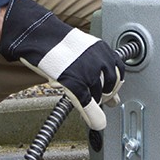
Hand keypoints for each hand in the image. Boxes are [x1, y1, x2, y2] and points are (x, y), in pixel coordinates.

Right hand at [0, 0, 123, 129]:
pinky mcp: (74, 83)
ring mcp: (87, 73)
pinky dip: (93, 116)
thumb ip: (96, 61)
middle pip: (111, 85)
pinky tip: (95, 122)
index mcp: (102, 49)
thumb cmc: (57, 42)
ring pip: (99, 96)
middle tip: (101, 100)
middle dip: (107, 95)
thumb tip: (106, 75)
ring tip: (90, 105)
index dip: (115, 84)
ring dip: (96, 103)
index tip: (112, 91)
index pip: (119, 70)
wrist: (40, 37)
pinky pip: (87, 103)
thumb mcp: (83, 47)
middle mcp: (98, 60)